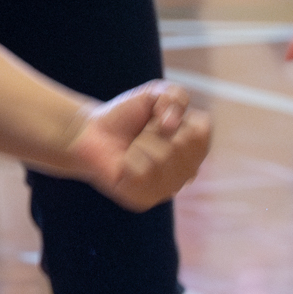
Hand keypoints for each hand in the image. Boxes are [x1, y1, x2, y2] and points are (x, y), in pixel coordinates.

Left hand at [65, 81, 211, 211]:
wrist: (91, 130)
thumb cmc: (127, 116)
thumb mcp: (156, 94)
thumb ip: (176, 97)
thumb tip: (171, 125)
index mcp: (196, 151)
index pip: (201, 130)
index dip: (175, 116)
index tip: (158, 118)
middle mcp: (187, 174)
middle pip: (182, 144)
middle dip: (154, 129)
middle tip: (141, 134)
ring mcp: (166, 190)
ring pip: (162, 158)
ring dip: (140, 144)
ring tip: (132, 148)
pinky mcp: (142, 199)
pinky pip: (141, 172)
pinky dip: (128, 159)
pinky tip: (124, 162)